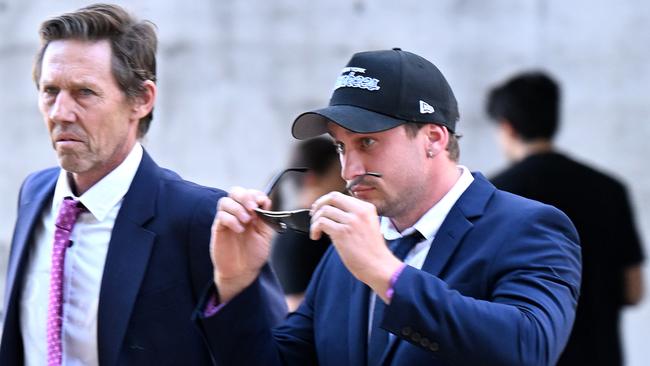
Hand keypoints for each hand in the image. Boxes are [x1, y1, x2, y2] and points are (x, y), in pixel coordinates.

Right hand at [210, 187, 274, 301]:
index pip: (250, 193)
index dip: (256, 194)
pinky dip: (231, 219)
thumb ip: (266, 218)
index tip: (261, 203)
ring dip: (237, 208)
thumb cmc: (254, 254)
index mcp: (251, 212)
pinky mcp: (218, 228)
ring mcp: (227, 219)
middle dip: (244, 196)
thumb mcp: (266, 235)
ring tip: (246, 221)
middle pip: (235, 191)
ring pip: (225, 201)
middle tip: (252, 208)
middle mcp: (238, 213)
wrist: (242, 271)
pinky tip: (239, 230)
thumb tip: (265, 201)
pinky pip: (221, 216)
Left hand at [310, 191, 401, 301]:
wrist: (378, 265)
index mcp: (366, 208)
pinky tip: (316, 236)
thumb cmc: (372, 251)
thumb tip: (333, 212)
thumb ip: (354, 216)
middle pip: (332, 197)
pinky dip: (314, 229)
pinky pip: (321, 223)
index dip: (327, 201)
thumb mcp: (368, 225)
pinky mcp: (342, 232)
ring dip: (315, 221)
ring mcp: (351, 221)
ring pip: (324, 211)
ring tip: (316, 231)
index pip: (340, 195)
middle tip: (313, 215)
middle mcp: (359, 211)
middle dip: (319, 205)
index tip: (321, 208)